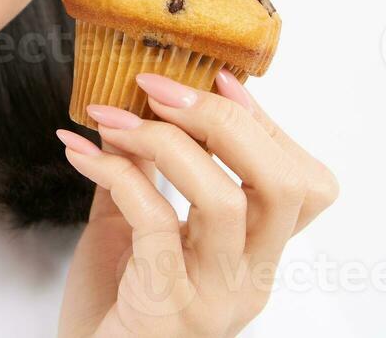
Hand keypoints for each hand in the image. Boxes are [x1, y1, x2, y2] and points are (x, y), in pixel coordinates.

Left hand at [54, 70, 337, 336]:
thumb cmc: (113, 304)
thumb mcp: (135, 225)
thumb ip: (142, 171)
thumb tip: (133, 106)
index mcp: (257, 255)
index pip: (302, 182)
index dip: (264, 121)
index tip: (215, 77)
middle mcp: (250, 278)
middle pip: (282, 184)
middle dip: (223, 120)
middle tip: (159, 90)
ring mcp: (215, 297)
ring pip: (226, 202)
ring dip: (166, 143)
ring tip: (112, 120)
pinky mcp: (170, 308)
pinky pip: (157, 224)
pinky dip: (118, 175)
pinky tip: (82, 155)